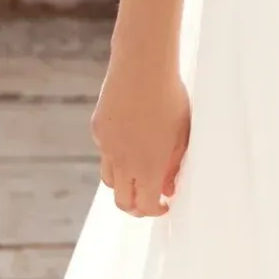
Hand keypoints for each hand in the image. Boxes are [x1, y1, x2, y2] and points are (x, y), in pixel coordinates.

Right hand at [91, 53, 190, 218]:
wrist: (143, 67)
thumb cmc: (170, 99)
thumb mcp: (181, 136)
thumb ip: (173, 166)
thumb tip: (167, 187)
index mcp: (147, 168)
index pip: (144, 206)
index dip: (154, 211)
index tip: (164, 205)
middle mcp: (122, 162)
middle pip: (121, 201)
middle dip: (135, 207)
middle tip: (148, 201)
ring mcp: (106, 146)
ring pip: (109, 179)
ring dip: (123, 184)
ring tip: (137, 175)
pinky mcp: (98, 129)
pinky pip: (105, 151)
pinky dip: (116, 155)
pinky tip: (131, 137)